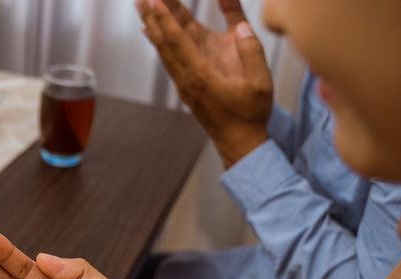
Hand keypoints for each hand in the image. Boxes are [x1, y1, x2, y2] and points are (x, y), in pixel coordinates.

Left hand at [137, 0, 272, 167]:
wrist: (240, 143)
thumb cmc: (250, 114)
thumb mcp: (260, 82)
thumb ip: (251, 51)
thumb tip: (241, 26)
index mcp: (201, 76)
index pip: (178, 41)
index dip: (165, 19)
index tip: (155, 0)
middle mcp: (187, 78)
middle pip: (164, 41)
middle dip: (152, 16)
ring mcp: (184, 82)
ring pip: (164, 48)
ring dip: (152, 25)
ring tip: (141, 5)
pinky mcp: (187, 84)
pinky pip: (169, 57)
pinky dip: (159, 40)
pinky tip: (151, 30)